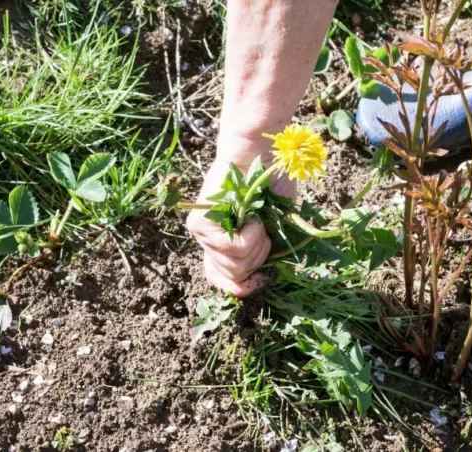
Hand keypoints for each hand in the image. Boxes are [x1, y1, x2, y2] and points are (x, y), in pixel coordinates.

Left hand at [186, 157, 295, 296]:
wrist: (259, 154)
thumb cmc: (270, 185)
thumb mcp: (271, 226)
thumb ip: (261, 252)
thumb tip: (256, 282)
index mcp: (222, 245)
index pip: (221, 282)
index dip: (243, 288)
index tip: (262, 278)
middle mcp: (207, 242)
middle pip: (234, 277)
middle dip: (259, 259)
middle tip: (263, 231)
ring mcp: (201, 234)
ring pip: (235, 265)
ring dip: (257, 244)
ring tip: (256, 218)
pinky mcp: (200, 224)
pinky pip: (233, 248)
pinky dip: (252, 234)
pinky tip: (250, 214)